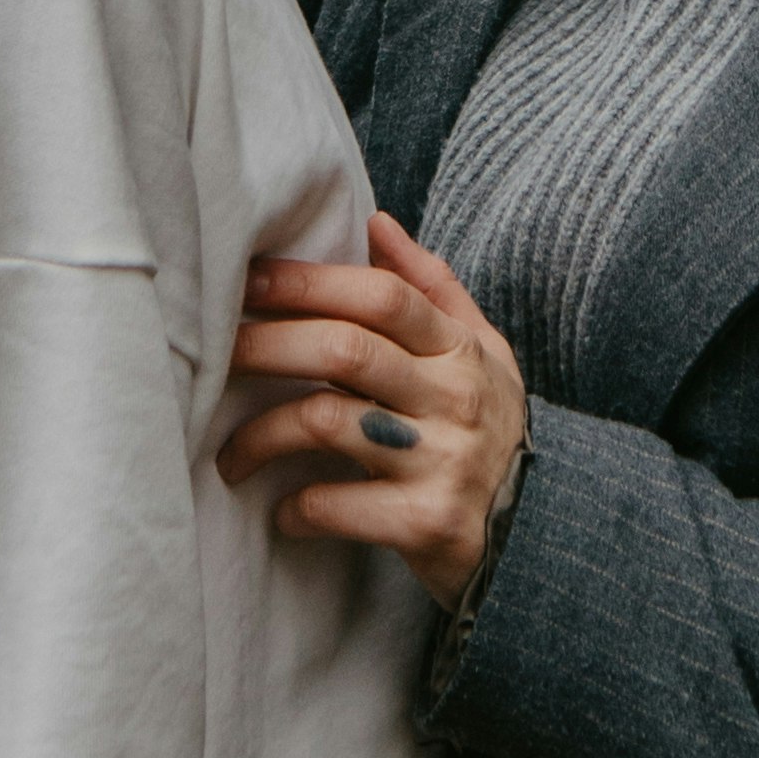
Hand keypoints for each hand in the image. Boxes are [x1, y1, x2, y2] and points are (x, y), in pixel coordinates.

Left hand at [225, 209, 528, 612]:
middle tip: (212, 357)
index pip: (381, 296)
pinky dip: (295, 507)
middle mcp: (455, 399)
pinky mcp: (428, 524)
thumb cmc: (494, 433)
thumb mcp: (483, 353)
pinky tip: (280, 511)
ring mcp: (443, 461)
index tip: (248, 281)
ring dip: (260, 435)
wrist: (546, 537)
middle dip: (265, 345)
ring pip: (327, 422)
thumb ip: (431, 289)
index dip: (308, 282)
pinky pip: (337, 505)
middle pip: (344, 349)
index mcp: (460, 351)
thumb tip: (376, 220)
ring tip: (230, 454)